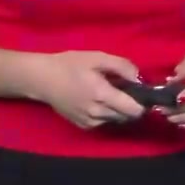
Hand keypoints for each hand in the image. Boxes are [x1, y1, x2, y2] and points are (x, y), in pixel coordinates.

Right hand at [30, 51, 149, 129]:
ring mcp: (90, 122)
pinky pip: (104, 123)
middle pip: (127, 117)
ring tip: (110, 95)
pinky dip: (107, 114)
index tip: (141, 93)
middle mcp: (98, 113)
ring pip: (116, 121)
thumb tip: (139, 77)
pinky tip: (98, 101)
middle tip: (126, 91)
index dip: (142, 103)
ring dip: (119, 111)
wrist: (42, 80)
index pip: (134, 110)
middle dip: (131, 106)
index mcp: (102, 95)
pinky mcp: (84, 126)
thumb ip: (122, 66)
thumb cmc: (69, 65)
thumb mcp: (97, 57)